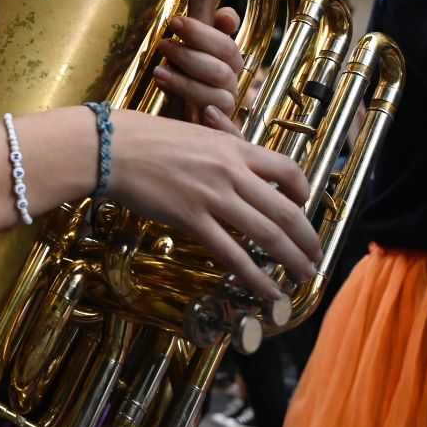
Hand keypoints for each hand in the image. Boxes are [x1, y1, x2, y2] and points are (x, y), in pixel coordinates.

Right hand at [110, 108, 319, 301]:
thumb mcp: (195, 134)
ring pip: (267, 235)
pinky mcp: (191, 220)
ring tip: (303, 276)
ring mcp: (213, 197)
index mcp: (234, 147)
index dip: (304, 192)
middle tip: (315, 256)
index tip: (304, 207)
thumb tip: (237, 172)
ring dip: (291, 260)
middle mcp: (231, 172)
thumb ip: (221, 153)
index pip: (288, 169)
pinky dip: (255, 277)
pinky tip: (268, 291)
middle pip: (286, 211)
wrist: (111, 146)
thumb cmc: (145, 138)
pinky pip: (232, 255)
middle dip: (307, 239)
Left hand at [153, 8, 244, 131]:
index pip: (226, 46)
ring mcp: (225, 113)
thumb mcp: (185, 57)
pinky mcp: (220, 138)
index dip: (202, 33)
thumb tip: (227, 15)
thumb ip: (204, 34)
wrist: (168, 128)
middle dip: (190, 56)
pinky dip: (221, 122)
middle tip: (163, 45)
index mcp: (227, 66)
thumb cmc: (178, 85)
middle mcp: (229, 88)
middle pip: (222, 70)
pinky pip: (232, 133)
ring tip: (160, 73)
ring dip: (189, 84)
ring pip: (219, 98)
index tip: (175, 22)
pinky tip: (206, 113)